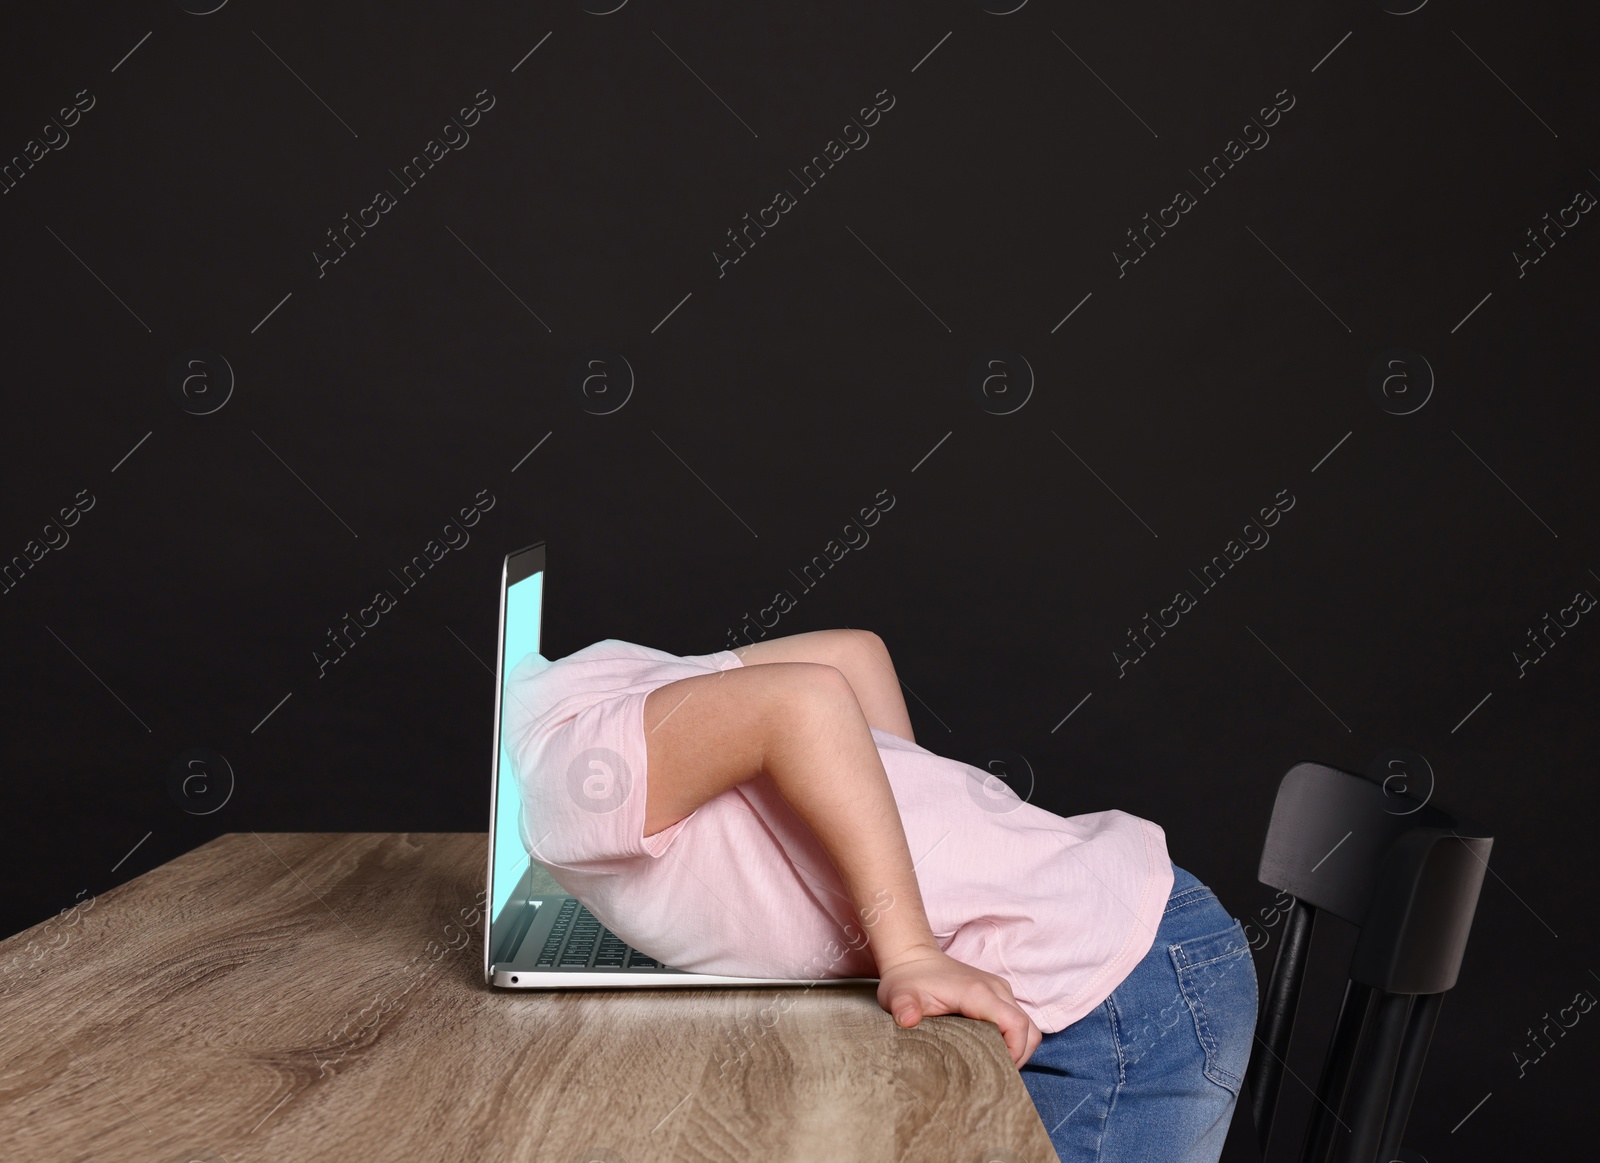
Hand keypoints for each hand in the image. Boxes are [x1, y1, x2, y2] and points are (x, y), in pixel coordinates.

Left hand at [876, 945, 1041, 1067]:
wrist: (912, 958)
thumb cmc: (908, 980)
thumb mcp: (899, 996)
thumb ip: (904, 1007)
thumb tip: (907, 1020)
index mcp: (978, 992)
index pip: (1016, 1025)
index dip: (1014, 1054)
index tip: (996, 1072)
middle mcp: (995, 989)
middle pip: (1028, 1030)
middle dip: (1018, 1057)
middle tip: (993, 1075)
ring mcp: (999, 991)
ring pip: (1027, 1026)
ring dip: (1017, 1049)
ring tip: (991, 1065)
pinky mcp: (997, 995)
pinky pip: (1016, 1021)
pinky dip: (1011, 1039)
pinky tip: (989, 1050)